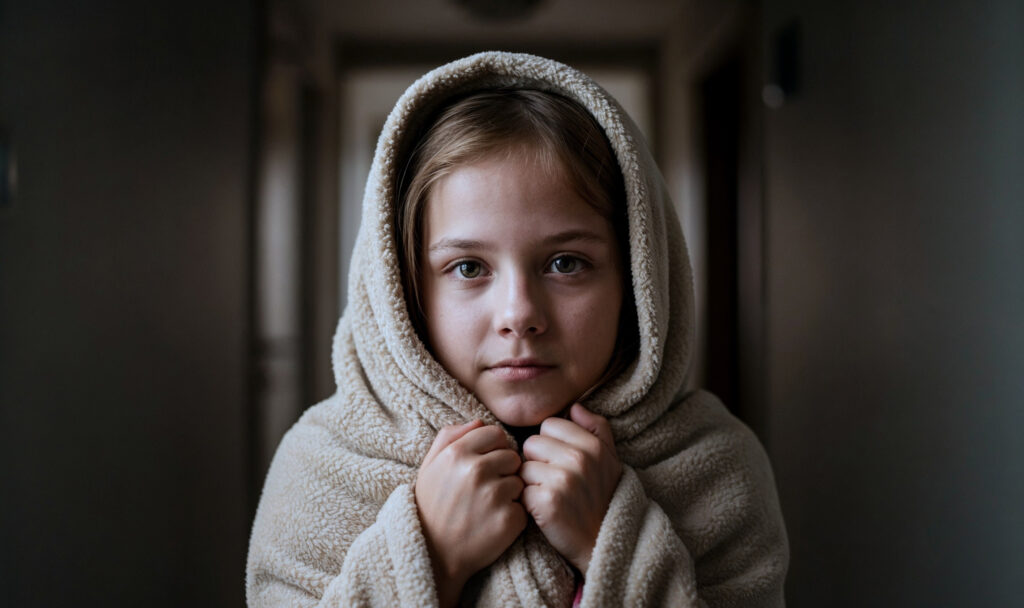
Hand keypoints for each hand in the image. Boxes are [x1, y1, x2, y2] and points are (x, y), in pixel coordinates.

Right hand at [415, 420, 525, 606]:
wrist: (433, 556)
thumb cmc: (431, 508)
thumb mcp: (429, 467)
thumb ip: (449, 436)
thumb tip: (479, 420)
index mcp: (456, 453)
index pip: (495, 433)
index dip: (493, 449)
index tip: (484, 466)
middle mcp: (476, 470)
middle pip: (512, 455)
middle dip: (504, 470)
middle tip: (486, 490)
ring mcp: (494, 495)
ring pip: (520, 480)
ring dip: (509, 493)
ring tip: (488, 508)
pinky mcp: (509, 519)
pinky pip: (525, 506)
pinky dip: (514, 515)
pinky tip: (494, 523)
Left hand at [520, 404, 621, 574]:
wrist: (602, 543)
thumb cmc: (603, 498)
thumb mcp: (610, 460)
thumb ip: (597, 428)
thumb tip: (575, 406)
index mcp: (592, 445)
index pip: (549, 425)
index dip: (549, 443)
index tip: (559, 461)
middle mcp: (578, 459)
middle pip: (531, 443)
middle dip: (536, 461)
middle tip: (552, 480)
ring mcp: (562, 481)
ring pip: (523, 466)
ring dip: (530, 481)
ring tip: (548, 494)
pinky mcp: (546, 503)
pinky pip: (521, 489)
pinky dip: (527, 501)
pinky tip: (543, 509)